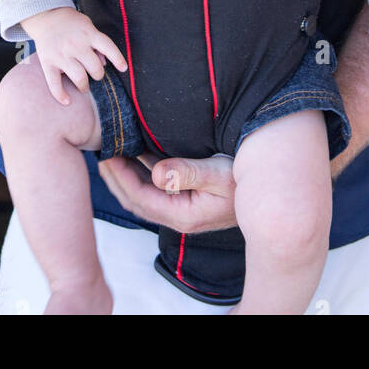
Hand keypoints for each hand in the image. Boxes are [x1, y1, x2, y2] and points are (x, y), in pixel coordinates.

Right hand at [23, 8, 126, 104]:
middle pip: (94, 67)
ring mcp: (61, 54)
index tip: (124, 68)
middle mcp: (76, 44)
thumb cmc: (71, 23)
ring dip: (84, 86)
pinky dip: (61, 95)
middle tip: (94, 74)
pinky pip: (54, 83)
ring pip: (79, 78)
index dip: (118, 59)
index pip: (108, 47)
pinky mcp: (48, 62)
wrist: (46, 15)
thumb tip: (105, 63)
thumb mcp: (88, 26)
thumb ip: (98, 43)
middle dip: (98, 74)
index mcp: (89, 34)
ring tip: (83, 86)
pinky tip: (67, 101)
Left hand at [97, 152, 237, 235]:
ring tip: (111, 153)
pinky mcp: (187, 202)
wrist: (267, 195)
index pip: (140, 197)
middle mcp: (178, 216)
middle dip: (115, 178)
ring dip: (124, 177)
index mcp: (182, 214)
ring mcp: (182, 211)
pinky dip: (140, 175)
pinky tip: (135, 157)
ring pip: (142, 196)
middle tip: (101, 152)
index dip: (120, 177)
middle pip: (135, 200)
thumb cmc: (244, 182)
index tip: (107, 154)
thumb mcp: (218, 174)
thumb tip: (156, 173)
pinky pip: (154, 191)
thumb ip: (187, 173)